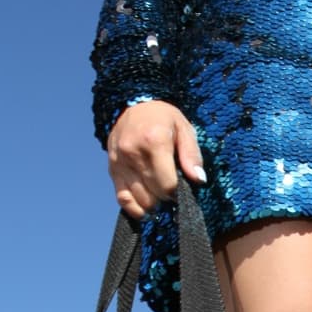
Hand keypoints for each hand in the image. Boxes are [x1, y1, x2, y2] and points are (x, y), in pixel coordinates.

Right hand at [107, 100, 205, 217]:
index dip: (178, 192)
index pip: (168, 184)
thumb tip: (199, 180)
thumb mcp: (184, 129)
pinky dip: (135, 208)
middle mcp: (133, 153)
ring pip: (139, 200)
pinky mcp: (112, 169)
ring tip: (160, 194)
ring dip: (153, 204)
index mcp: (154, 142)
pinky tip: (145, 207)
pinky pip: (122, 198)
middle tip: (172, 189)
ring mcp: (120, 163)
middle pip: (154, 194)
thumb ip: (192, 155)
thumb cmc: (163, 118)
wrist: (133, 104)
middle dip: (166, 197)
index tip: (182, 187)